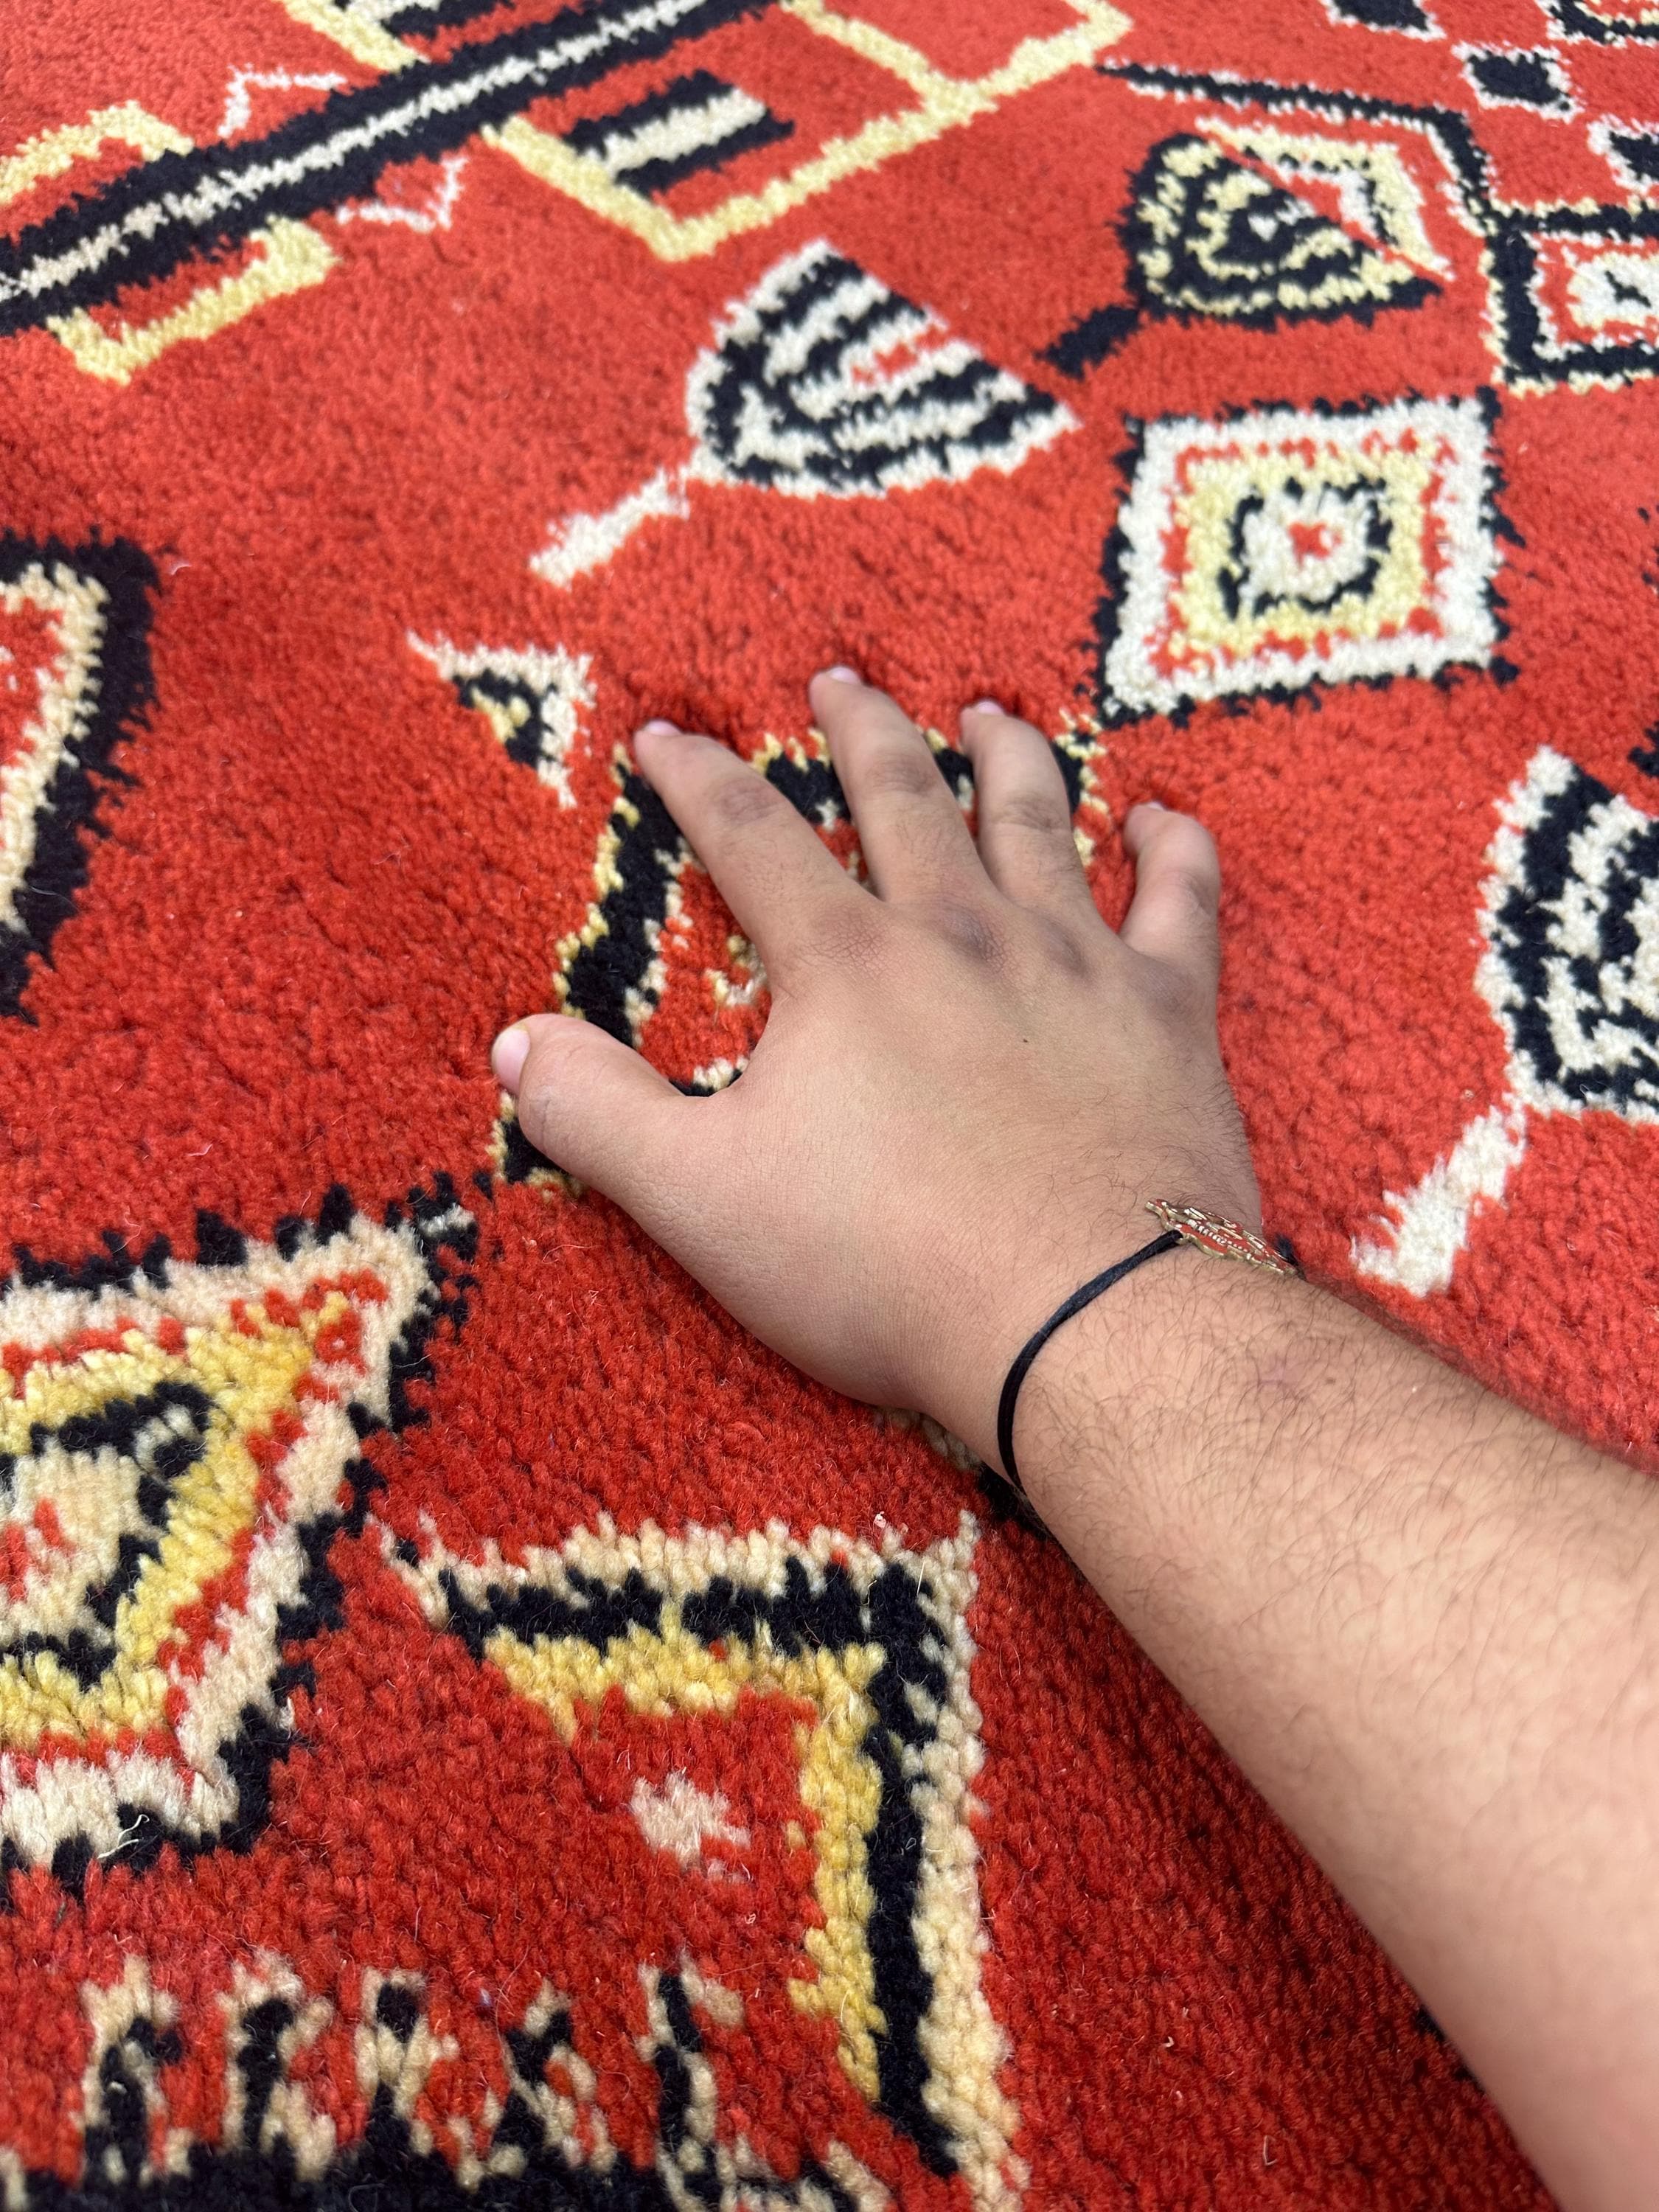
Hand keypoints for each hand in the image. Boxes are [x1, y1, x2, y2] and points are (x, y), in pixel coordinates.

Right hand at [492, 671, 1258, 1465]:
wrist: (1085, 1320)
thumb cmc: (885, 1266)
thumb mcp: (701, 1201)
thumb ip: (598, 1116)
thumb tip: (514, 1045)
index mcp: (846, 966)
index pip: (753, 839)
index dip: (700, 781)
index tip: (666, 734)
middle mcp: (961, 932)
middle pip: (901, 796)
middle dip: (859, 731)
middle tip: (838, 680)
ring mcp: (1075, 963)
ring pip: (1037, 821)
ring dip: (1006, 758)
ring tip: (987, 714)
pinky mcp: (1167, 1015)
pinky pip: (1183, 901)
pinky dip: (1175, 849)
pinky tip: (1163, 818)